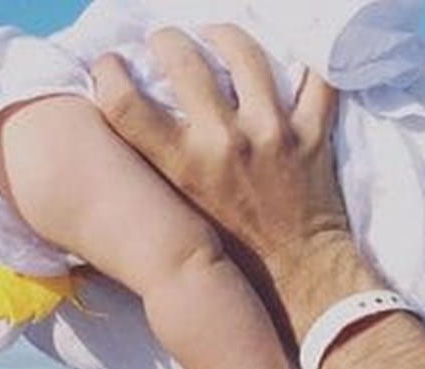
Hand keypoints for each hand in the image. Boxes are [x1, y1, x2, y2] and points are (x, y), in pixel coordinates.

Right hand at [93, 26, 351, 297]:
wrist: (296, 275)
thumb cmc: (231, 254)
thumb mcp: (179, 215)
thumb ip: (157, 173)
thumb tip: (127, 144)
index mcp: (181, 167)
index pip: (126, 104)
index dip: (108, 74)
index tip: (110, 65)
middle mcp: (223, 143)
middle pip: (184, 61)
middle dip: (167, 40)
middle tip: (164, 41)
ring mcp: (271, 133)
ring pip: (246, 54)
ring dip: (225, 37)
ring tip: (216, 37)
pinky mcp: (311, 133)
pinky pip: (316, 77)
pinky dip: (306, 61)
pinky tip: (288, 56)